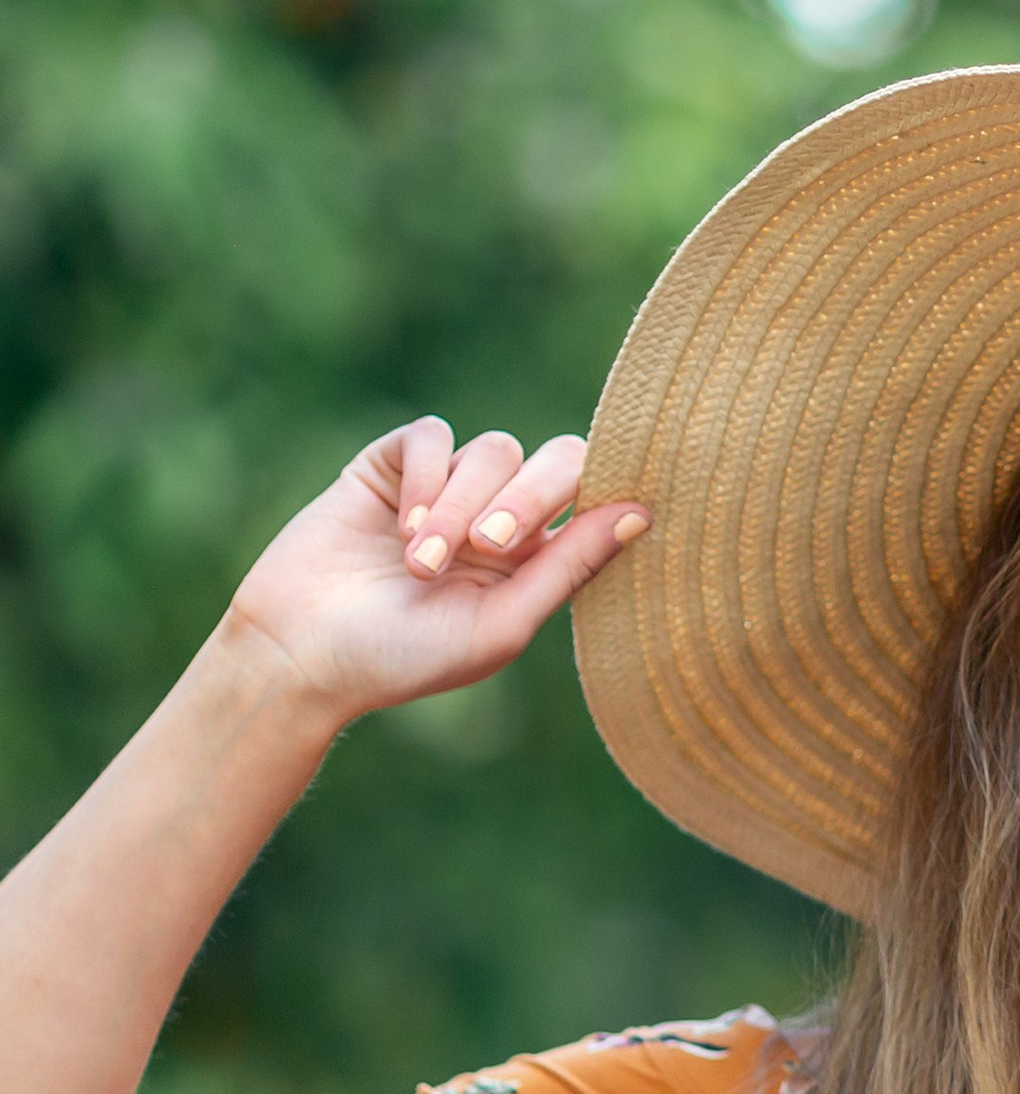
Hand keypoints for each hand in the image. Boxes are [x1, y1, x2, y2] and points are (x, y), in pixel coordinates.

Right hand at [222, 419, 648, 728]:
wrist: (303, 654)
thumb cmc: (408, 658)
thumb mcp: (504, 623)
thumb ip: (570, 567)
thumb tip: (642, 514)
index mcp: (540, 559)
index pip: (596, 498)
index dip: (597, 497)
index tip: (588, 519)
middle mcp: (501, 516)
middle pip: (558, 458)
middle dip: (529, 498)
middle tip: (490, 546)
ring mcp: (448, 487)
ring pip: (494, 451)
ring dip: (461, 505)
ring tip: (423, 562)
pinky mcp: (391, 465)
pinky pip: (433, 435)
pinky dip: (427, 474)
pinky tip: (402, 525)